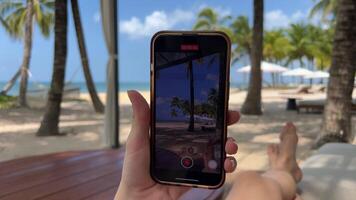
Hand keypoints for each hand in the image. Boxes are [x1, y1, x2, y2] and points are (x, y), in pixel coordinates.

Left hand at [115, 90, 239, 199]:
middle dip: (225, 123)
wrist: (140, 199)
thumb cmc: (134, 170)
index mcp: (173, 135)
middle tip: (233, 117)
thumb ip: (140, 118)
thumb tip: (132, 92)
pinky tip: (228, 163)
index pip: (193, 118)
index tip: (219, 101)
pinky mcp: (198, 176)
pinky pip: (216, 170)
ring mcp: (194, 161)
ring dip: (229, 144)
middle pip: (210, 131)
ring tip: (230, 145)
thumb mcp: (137, 141)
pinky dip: (227, 165)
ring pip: (217, 149)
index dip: (208, 110)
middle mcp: (186, 146)